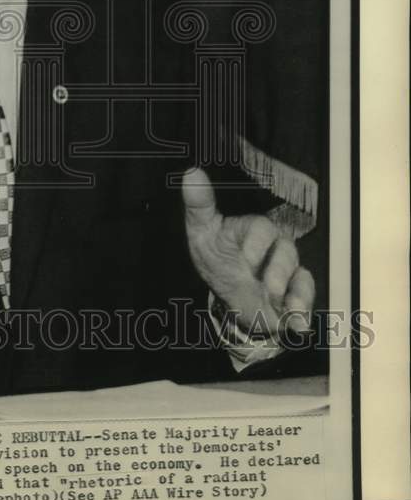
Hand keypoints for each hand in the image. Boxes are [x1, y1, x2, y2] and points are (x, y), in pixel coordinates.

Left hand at [181, 168, 314, 337]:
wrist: (228, 298)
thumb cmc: (217, 257)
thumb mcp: (203, 232)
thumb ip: (200, 205)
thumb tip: (191, 173)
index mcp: (253, 229)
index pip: (262, 228)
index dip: (257, 242)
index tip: (247, 258)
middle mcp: (275, 247)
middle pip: (286, 251)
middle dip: (278, 271)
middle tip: (268, 288)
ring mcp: (288, 271)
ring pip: (300, 276)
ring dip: (294, 294)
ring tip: (283, 307)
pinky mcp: (296, 294)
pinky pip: (306, 299)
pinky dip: (303, 313)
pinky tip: (297, 326)